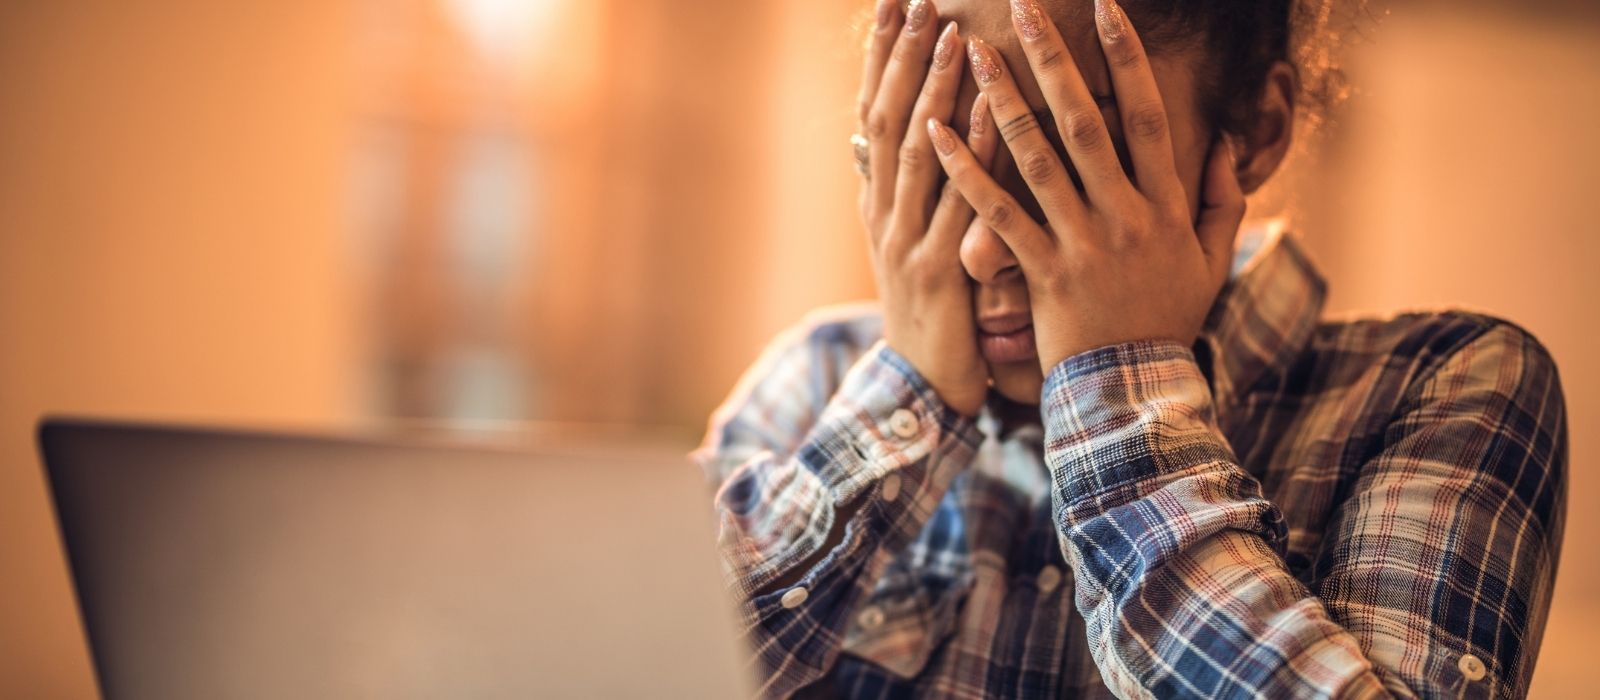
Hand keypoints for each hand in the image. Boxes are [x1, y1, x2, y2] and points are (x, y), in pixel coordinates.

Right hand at [857, 0, 998, 415]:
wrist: (924, 387)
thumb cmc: (927, 312)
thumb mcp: (903, 246)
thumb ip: (892, 192)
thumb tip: (868, 136)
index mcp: (879, 203)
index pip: (875, 113)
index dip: (881, 58)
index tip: (892, 4)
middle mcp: (886, 213)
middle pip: (888, 120)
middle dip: (903, 57)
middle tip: (916, 0)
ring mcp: (908, 241)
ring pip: (918, 153)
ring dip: (934, 91)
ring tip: (950, 35)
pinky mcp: (941, 270)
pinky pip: (961, 202)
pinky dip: (976, 154)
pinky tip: (993, 111)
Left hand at [927, 0, 1244, 373]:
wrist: (1133, 391)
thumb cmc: (1168, 322)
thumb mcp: (1212, 261)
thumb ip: (1222, 200)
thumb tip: (1223, 142)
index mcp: (1165, 205)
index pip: (1145, 115)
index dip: (1127, 57)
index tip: (1106, 7)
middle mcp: (1123, 215)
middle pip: (1085, 122)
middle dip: (1055, 58)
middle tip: (1024, 7)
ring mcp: (1081, 243)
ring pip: (1037, 159)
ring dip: (1003, 101)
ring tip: (975, 53)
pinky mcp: (1041, 273)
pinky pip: (997, 215)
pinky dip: (967, 173)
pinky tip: (938, 134)